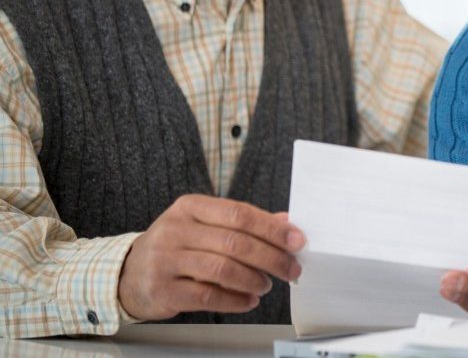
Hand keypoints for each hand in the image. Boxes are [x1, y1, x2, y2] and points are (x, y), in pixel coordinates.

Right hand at [117, 194, 305, 319]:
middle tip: (291, 269)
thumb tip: (286, 223)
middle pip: (234, 242)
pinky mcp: (162, 290)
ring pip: (222, 269)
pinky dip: (235, 300)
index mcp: (190, 207)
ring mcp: (165, 260)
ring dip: (253, 280)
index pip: (239, 214)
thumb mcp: (205, 225)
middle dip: (271, 258)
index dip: (272, 228)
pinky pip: (207, 296)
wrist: (128, 274)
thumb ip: (244, 223)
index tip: (297, 241)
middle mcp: (175, 230)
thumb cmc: (177, 247)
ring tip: (266, 285)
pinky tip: (248, 301)